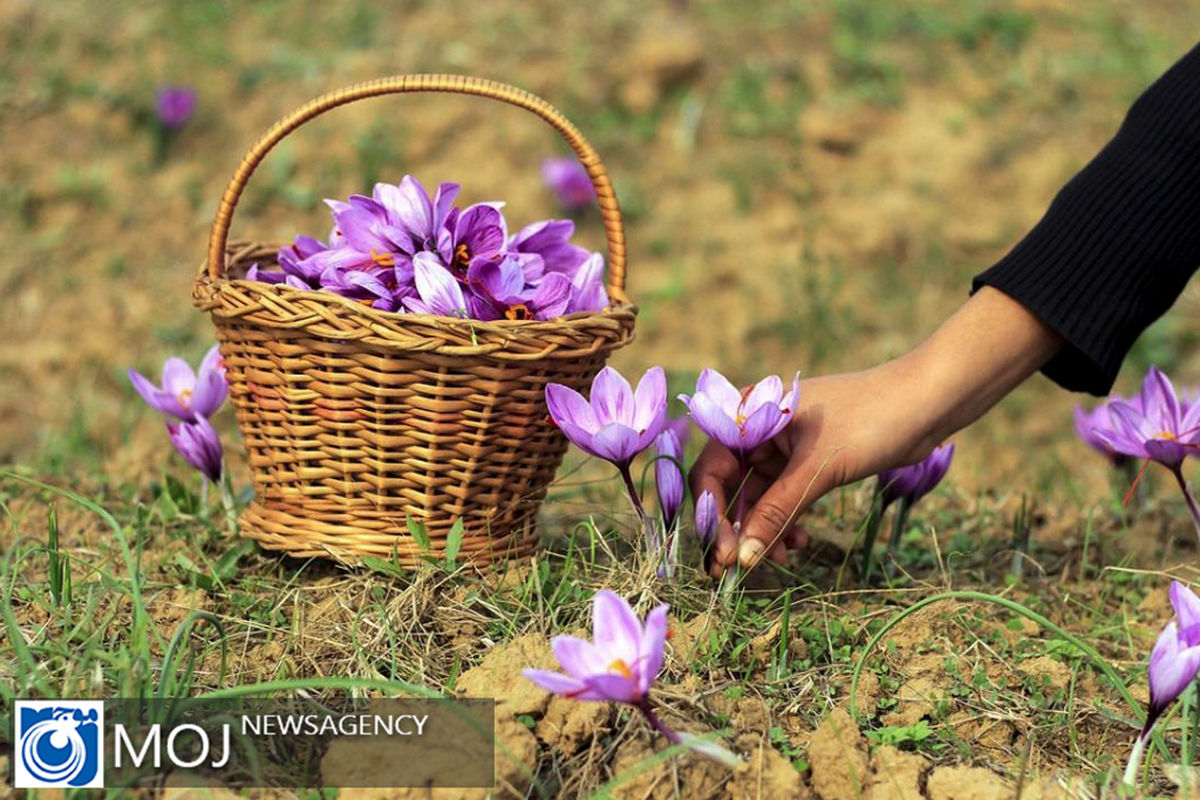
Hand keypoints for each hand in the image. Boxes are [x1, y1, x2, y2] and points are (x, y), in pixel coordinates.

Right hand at [688, 287, 1063, 573]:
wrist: (929, 400)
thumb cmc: (871, 419)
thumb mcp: (819, 469)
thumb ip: (777, 513)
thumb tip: (743, 559)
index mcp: (751, 416)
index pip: (712, 471)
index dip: (713, 513)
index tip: (723, 554)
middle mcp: (760, 430)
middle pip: (730, 487)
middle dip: (737, 528)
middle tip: (740, 569)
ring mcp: (784, 447)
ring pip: (758, 497)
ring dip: (764, 530)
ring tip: (783, 557)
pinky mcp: (807, 462)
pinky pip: (783, 497)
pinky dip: (786, 521)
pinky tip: (800, 542)